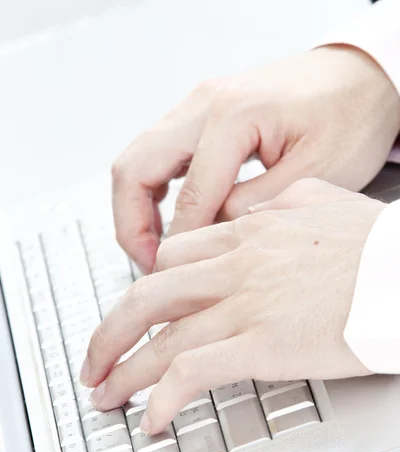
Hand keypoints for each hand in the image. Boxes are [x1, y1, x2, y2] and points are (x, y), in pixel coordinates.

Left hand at [81, 179, 383, 433]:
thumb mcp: (324, 202)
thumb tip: (262, 213)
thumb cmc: (380, 247)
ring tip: (105, 393)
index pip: (175, 256)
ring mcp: (246, 304)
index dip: (148, 287)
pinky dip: (163, 396)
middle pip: (149, 295)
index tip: (139, 309)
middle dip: (111, 329)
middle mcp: (237, 265)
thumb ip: (284, 207)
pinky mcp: (262, 343)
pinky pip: (192, 370)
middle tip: (96, 356)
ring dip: (124, 369)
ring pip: (160, 335)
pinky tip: (154, 416)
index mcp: (251, 233)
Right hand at [112, 45, 399, 272]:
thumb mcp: (313, 173)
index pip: (187, 195)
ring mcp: (199, 107)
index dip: (177, 245)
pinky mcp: (204, 116)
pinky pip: (159, 155)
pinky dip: (154, 191)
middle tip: (149, 266)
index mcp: (233, 115)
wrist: (360, 78)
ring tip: (156, 250)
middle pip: (134, 168)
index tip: (176, 278)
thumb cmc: (350, 116)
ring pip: (138, 160)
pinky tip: (171, 218)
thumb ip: (253, 207)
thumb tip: (209, 236)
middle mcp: (205, 104)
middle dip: (131, 225)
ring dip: (137, 208)